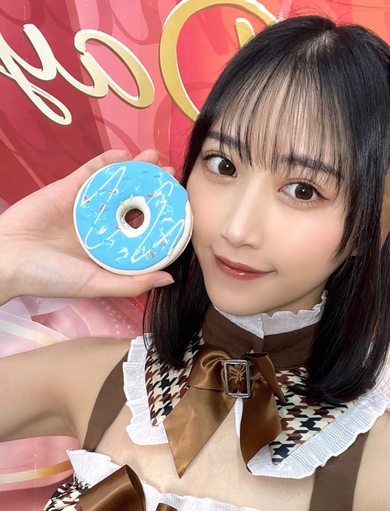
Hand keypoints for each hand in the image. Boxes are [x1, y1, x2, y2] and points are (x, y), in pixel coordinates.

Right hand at [0, 149, 175, 304]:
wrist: (5, 258)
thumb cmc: (50, 277)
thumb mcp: (96, 284)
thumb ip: (132, 282)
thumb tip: (170, 278)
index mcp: (111, 248)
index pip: (143, 230)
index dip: (163, 218)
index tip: (181, 207)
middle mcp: (102, 225)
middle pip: (134, 202)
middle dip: (154, 188)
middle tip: (173, 174)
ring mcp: (86, 205)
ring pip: (116, 183)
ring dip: (136, 169)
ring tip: (155, 158)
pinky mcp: (68, 188)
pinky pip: (90, 171)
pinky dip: (107, 161)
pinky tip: (124, 155)